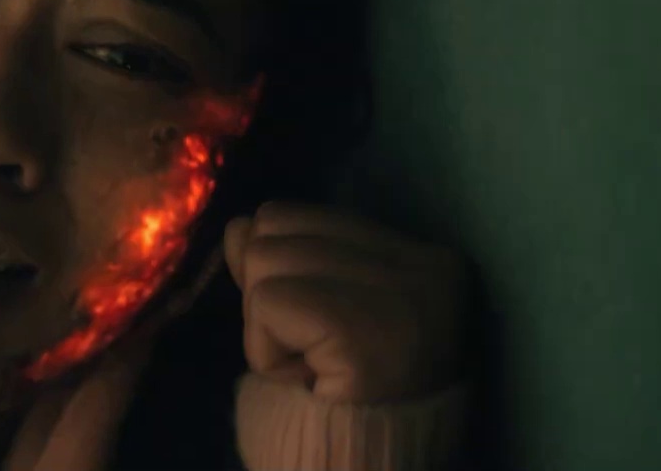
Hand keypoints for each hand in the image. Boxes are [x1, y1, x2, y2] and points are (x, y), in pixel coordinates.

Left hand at [224, 201, 470, 402]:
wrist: (381, 460)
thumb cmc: (355, 390)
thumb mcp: (326, 308)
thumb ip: (287, 260)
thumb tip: (238, 228)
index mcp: (420, 254)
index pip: (293, 215)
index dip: (272, 266)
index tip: (302, 317)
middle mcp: (422, 262)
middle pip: (270, 230)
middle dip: (264, 293)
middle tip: (307, 347)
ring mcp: (397, 291)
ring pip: (261, 262)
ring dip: (264, 325)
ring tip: (312, 361)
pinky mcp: (358, 327)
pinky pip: (265, 305)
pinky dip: (266, 347)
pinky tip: (308, 376)